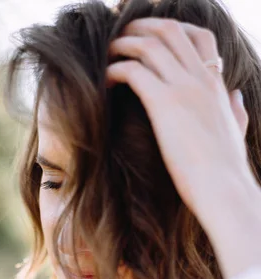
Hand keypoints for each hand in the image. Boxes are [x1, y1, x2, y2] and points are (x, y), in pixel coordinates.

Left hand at [107, 18, 252, 215]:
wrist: (223, 188)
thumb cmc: (227, 168)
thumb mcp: (237, 130)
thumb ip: (234, 109)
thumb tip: (235, 95)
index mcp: (216, 84)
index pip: (199, 36)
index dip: (173, 29)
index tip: (151, 36)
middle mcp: (201, 79)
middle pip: (170, 30)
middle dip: (141, 27)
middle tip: (122, 36)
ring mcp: (183, 89)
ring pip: (149, 45)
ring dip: (124, 44)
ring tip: (107, 53)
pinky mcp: (164, 105)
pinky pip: (134, 72)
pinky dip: (116, 70)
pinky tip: (105, 80)